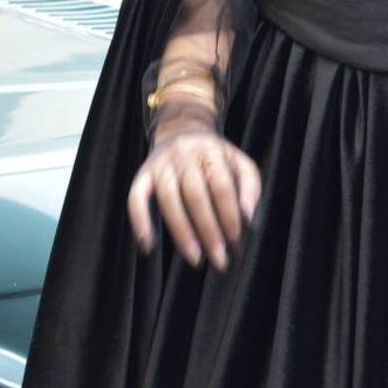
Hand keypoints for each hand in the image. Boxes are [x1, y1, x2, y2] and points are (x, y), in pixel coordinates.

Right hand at [127, 128, 261, 271]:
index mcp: (211, 152)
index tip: (235, 240)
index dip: (229, 214)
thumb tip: (248, 217)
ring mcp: (161, 164)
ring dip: (181, 231)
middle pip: (196, 195)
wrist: (181, 129)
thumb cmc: (215, 155)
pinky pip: (136, 198)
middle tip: (219, 258)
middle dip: (209, 230)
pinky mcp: (143, 174)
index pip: (221, 186)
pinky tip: (147, 244)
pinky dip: (139, 220)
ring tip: (194, 257)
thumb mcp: (239, 161)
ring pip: (168, 199)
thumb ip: (250, 185)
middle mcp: (184, 155)